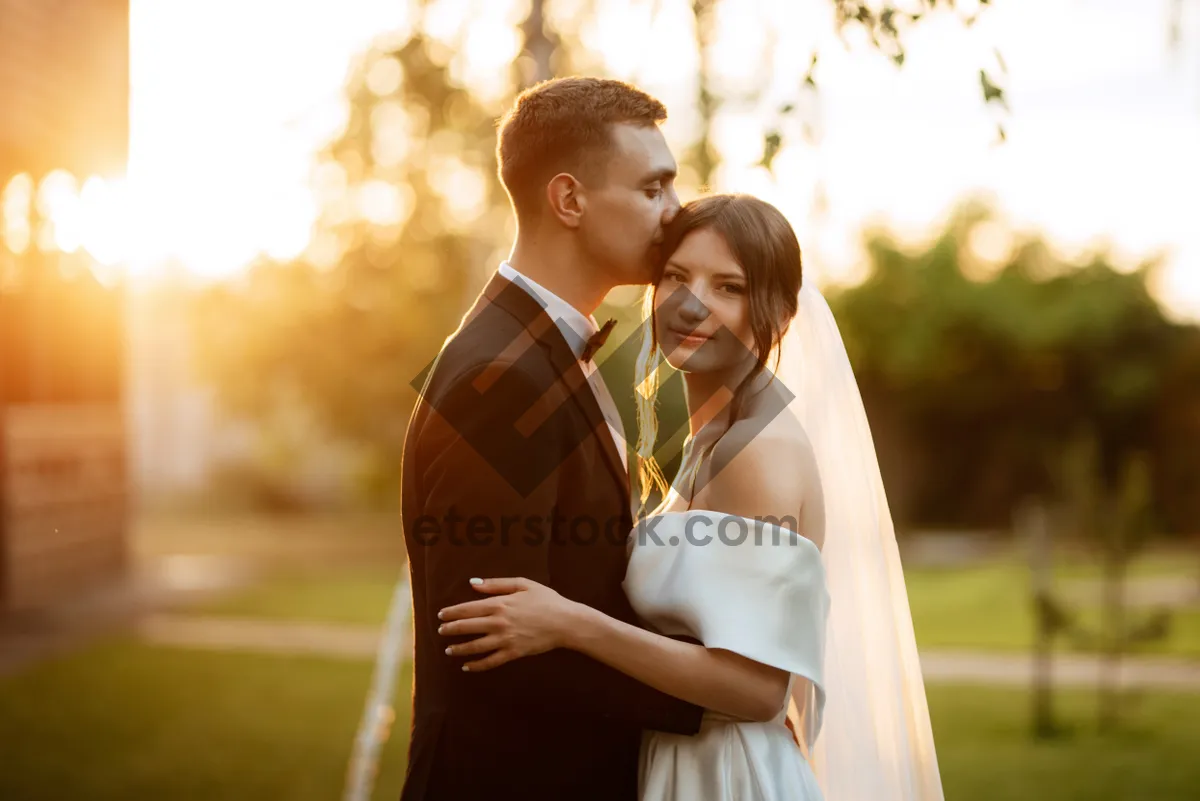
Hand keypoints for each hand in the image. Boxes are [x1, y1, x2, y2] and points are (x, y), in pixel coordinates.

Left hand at [437, 577, 578, 672]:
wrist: (565, 622)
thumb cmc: (545, 600)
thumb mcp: (522, 584)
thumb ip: (496, 584)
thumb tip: (473, 583)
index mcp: (499, 604)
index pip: (467, 609)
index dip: (452, 612)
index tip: (441, 615)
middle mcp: (498, 623)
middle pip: (467, 627)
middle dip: (450, 629)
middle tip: (440, 631)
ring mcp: (505, 640)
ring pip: (475, 646)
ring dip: (459, 649)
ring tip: (448, 650)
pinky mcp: (513, 653)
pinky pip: (490, 661)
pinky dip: (476, 666)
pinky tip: (467, 667)